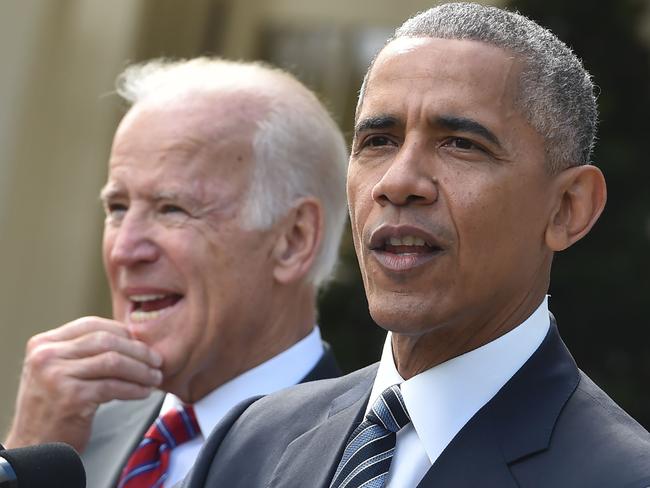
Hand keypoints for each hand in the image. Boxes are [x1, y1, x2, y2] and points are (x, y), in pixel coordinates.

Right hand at [4, 317, 161, 451]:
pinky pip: (113, 386)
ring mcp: (57, 376)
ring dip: (141, 370)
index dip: (122, 332)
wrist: (35, 448)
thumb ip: (84, 352)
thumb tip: (131, 336)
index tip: (142, 343)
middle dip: (138, 350)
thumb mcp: (59, 371)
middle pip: (106, 341)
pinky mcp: (71, 397)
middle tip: (157, 361)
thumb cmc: (55, 408)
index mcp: (44, 344)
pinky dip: (134, 388)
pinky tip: (144, 392)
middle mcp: (46, 356)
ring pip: (113, 362)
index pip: (91, 324)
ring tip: (155, 378)